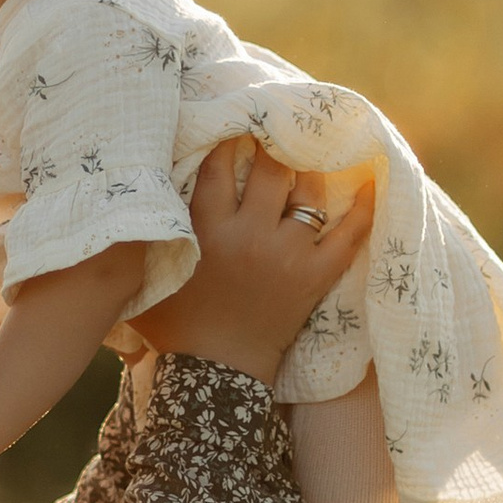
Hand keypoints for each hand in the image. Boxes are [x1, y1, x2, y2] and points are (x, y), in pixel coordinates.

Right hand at [129, 147, 373, 383]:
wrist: (214, 375)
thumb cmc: (173, 325)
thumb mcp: (145, 275)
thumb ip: (143, 235)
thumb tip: (132, 199)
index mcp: (206, 229)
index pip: (220, 165)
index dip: (229, 140)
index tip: (236, 127)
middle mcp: (249, 234)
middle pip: (269, 169)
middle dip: (273, 144)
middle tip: (277, 130)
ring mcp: (287, 254)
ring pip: (308, 193)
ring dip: (310, 169)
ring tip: (310, 154)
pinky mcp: (315, 276)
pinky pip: (348, 234)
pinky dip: (363, 208)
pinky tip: (370, 182)